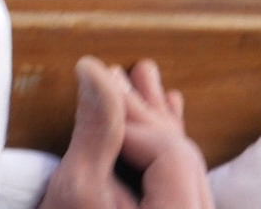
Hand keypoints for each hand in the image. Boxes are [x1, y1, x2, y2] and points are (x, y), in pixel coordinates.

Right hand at [40, 57, 212, 208]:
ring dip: (153, 123)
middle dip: (143, 114)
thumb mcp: (77, 188)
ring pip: (181, 169)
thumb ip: (96, 130)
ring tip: (139, 80)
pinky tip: (166, 111)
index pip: (172, 156)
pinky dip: (160, 149)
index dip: (132, 122)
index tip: (95, 102)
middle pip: (182, 160)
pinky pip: (177, 184)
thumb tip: (95, 72)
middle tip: (114, 75)